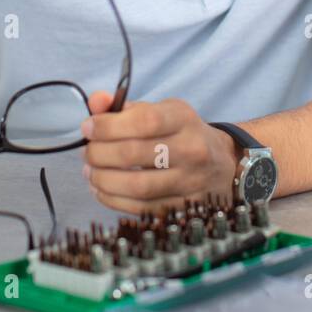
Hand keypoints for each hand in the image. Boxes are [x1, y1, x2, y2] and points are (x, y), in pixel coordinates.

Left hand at [80, 93, 241, 213]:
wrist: (224, 164)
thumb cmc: (183, 134)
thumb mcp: (160, 111)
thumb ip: (124, 107)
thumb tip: (95, 103)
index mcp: (183, 118)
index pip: (143, 121)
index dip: (108, 126)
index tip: (88, 127)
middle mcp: (191, 149)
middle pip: (134, 154)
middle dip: (99, 153)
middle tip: (87, 152)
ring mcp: (190, 182)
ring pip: (137, 186)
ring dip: (103, 180)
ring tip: (91, 172)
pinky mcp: (183, 207)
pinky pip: (141, 208)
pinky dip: (113, 200)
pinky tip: (102, 189)